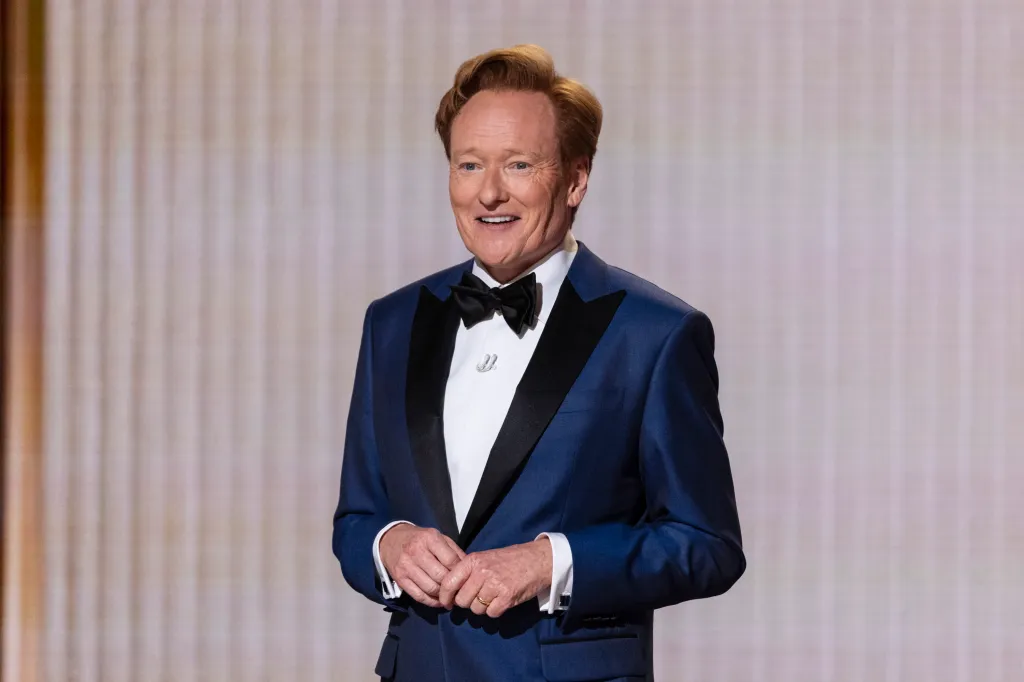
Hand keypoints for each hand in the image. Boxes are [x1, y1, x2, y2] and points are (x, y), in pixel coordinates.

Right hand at [379, 524, 464, 607]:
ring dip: (442, 596)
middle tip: (459, 591)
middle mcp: (417, 552)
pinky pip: (418, 596)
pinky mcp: (400, 579)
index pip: (450, 560)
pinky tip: (438, 601)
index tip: (465, 578)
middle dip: (452, 586)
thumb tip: (469, 569)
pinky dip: (431, 602)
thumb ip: (454, 552)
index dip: (460, 571)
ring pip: (430, 588)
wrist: (390, 540)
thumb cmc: (420, 539)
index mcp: (430, 538)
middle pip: (440, 576)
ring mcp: (406, 566)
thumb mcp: (438, 537)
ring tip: (450, 597)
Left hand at [438, 538, 552, 617]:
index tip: (447, 603)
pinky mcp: (507, 597)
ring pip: (476, 609)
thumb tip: (451, 591)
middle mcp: (481, 572)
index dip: (444, 597)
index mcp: (473, 561)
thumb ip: (468, 571)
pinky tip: (502, 601)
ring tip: (493, 597)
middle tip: (478, 597)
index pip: (448, 583)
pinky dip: (495, 611)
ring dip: (483, 607)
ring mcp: (494, 585)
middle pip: (462, 600)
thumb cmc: (510, 559)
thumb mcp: (485, 558)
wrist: (538, 559)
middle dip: (468, 603)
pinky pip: (491, 613)